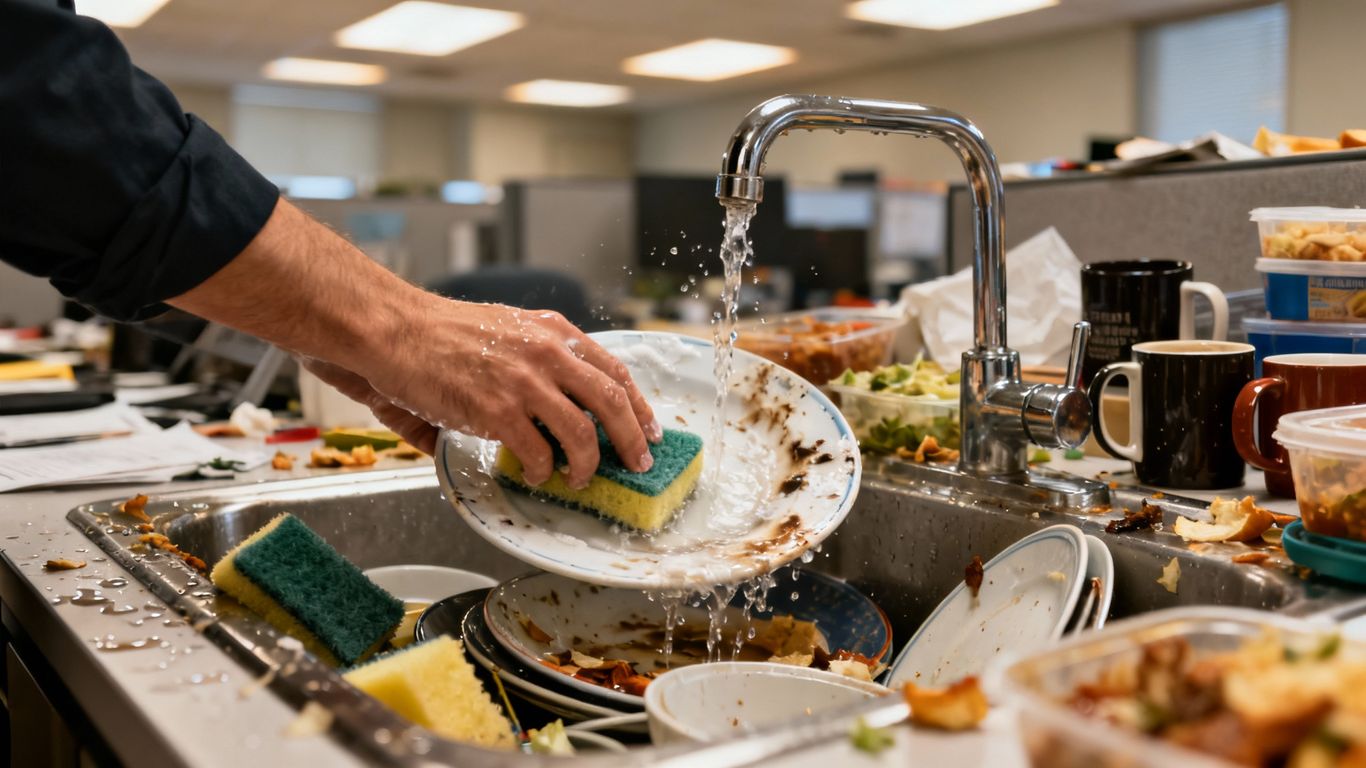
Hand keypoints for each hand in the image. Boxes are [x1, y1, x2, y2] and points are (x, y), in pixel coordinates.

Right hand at [167, 200, 657, 485]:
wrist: (393, 328)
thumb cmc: (440, 332)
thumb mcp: (505, 328)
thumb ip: (533, 362)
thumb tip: (546, 408)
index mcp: (553, 331)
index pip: (614, 370)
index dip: (638, 406)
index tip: (649, 429)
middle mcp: (547, 352)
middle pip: (613, 402)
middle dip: (633, 440)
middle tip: (638, 465)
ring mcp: (525, 381)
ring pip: (584, 433)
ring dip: (588, 464)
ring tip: (580, 479)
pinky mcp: (498, 409)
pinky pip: (540, 452)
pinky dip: (545, 470)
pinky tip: (538, 475)